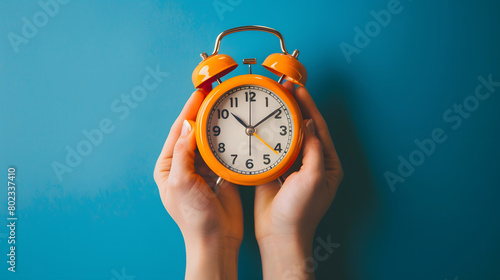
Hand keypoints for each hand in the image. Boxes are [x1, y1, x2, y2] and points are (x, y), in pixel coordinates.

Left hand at [154, 89, 242, 279]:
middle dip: (203, 113)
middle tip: (214, 94)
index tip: (199, 94)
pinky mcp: (219, 173)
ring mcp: (202, 169)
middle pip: (193, 132)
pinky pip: (222, 151)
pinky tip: (233, 128)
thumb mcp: (182, 182)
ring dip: (216, 124)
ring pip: (209, 140)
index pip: (177, 132)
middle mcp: (183, 165)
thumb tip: (186, 126)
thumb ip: (183, 153)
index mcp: (168, 166)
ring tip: (224, 106)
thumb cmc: (194, 217)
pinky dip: (227, 139)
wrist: (216, 239)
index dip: (188, 111)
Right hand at [254, 82, 342, 278]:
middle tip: (286, 88)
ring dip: (283, 118)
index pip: (320, 128)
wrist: (279, 234)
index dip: (310, 107)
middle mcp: (313, 163)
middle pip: (305, 128)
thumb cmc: (301, 212)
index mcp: (328, 164)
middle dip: (296, 108)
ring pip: (289, 136)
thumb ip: (314, 149)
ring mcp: (294, 166)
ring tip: (275, 99)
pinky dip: (270, 134)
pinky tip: (264, 122)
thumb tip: (310, 123)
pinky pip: (274, 147)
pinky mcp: (277, 170)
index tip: (299, 89)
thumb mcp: (313, 178)